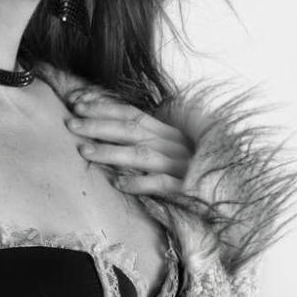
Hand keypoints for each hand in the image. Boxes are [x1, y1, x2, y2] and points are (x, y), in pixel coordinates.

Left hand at [65, 91, 192, 195]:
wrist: (225, 191)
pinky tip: (118, 183)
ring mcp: (180, 165)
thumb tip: (102, 129)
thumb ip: (142, 137)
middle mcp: (172, 143)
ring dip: (112, 152)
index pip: (131, 113)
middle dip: (99, 126)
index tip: (77, 104)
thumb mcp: (168, 146)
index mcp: (166, 130)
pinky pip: (161, 184)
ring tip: (85, 151)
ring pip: (142, 155)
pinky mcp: (186, 188)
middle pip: (131, 130)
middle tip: (71, 124)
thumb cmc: (190, 167)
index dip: (104, 108)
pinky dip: (140, 182)